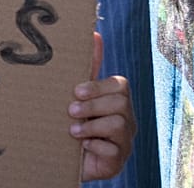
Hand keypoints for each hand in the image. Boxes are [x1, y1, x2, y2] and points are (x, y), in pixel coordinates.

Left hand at [73, 32, 134, 180]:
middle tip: (71, 111)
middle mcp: (126, 119)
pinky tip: (83, 147)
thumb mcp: (79, 94)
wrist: (67, 156)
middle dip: (93, 106)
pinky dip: (96, 147)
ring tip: (73, 131)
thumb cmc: (75, 120)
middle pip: (121, 103)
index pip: (120, 85)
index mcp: (117, 100)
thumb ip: (88, 67)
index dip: (99, 86)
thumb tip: (94, 33)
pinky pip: (114, 151)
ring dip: (92, 126)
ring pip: (119, 125)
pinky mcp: (118, 161)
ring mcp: (125, 141)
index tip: (76, 91)